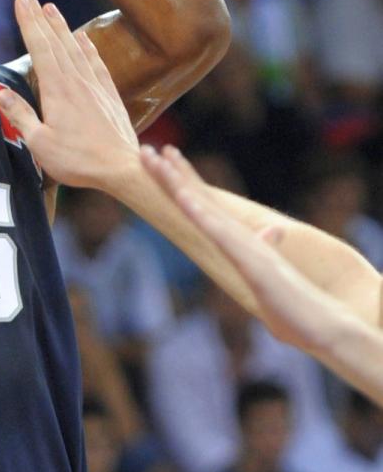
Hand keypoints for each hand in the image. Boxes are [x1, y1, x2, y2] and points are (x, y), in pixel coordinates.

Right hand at [0, 0, 138, 188]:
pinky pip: (96, 63)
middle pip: (55, 41)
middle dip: (40, 16)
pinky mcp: (109, 95)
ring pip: (75, 48)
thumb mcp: (40, 143)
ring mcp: (95, 86)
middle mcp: (77, 81)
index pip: (39, 46)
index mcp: (57, 90)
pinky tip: (84, 38)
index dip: (29, 20)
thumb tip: (1, 92)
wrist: (122, 168)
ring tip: (51, 8)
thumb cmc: (78, 161)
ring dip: (62, 26)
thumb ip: (20, 115)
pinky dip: (88, 47)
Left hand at [139, 145, 331, 348]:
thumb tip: (272, 231)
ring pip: (203, 207)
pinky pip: (219, 232)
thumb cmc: (295, 304)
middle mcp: (237, 235)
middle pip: (197, 197)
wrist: (324, 323)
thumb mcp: (270, 274)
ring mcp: (243, 245)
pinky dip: (200, 214)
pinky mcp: (249, 260)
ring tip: (157, 158)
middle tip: (146, 148)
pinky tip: (183, 197)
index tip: (166, 159)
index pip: (203, 203)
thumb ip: (266, 250)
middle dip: (171, 173)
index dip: (183, 181)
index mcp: (237, 239)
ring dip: (178, 183)